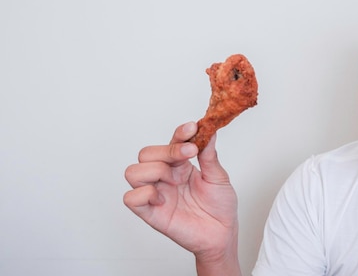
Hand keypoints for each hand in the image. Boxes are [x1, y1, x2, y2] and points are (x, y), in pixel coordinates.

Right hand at [124, 122, 239, 272]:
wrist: (222, 234)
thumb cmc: (219, 207)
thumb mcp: (218, 177)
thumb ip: (209, 155)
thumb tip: (208, 130)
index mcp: (181, 165)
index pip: (171, 141)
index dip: (179, 133)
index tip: (193, 127)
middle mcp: (165, 176)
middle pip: (147, 153)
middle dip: (167, 150)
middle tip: (189, 156)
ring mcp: (156, 193)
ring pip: (133, 171)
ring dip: (154, 170)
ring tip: (175, 181)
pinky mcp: (150, 213)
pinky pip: (131, 198)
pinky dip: (144, 194)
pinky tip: (163, 198)